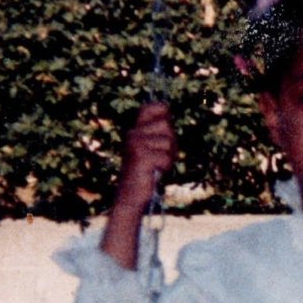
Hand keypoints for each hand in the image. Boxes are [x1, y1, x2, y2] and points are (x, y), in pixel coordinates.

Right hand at [100, 103, 176, 269]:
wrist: (131, 196)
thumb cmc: (146, 172)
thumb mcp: (154, 148)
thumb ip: (160, 131)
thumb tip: (166, 107)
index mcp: (135, 130)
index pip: (151, 107)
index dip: (163, 111)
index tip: (165, 123)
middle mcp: (133, 134)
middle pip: (166, 125)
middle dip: (171, 142)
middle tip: (162, 156)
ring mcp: (135, 144)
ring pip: (168, 142)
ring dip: (169, 156)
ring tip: (158, 165)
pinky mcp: (140, 157)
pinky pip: (166, 157)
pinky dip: (165, 166)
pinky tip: (155, 172)